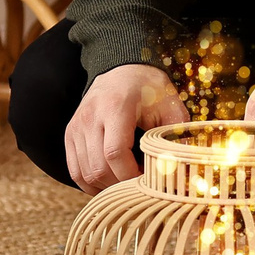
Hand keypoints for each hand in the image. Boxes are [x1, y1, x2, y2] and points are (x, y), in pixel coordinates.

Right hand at [65, 64, 186, 193]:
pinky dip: (91, 183)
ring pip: (85, 173)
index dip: (130, 175)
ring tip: (127, 182)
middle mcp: (90, 117)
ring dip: (107, 186)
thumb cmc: (149, 88)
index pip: (115, 153)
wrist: (122, 68)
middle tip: (139, 183)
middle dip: (120, 184)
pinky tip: (110, 183)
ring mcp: (77, 127)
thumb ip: (177, 136)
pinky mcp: (71, 135)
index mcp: (115, 107)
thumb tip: (184, 168)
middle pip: (98, 167)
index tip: (146, 178)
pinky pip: (75, 171)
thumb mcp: (170, 106)